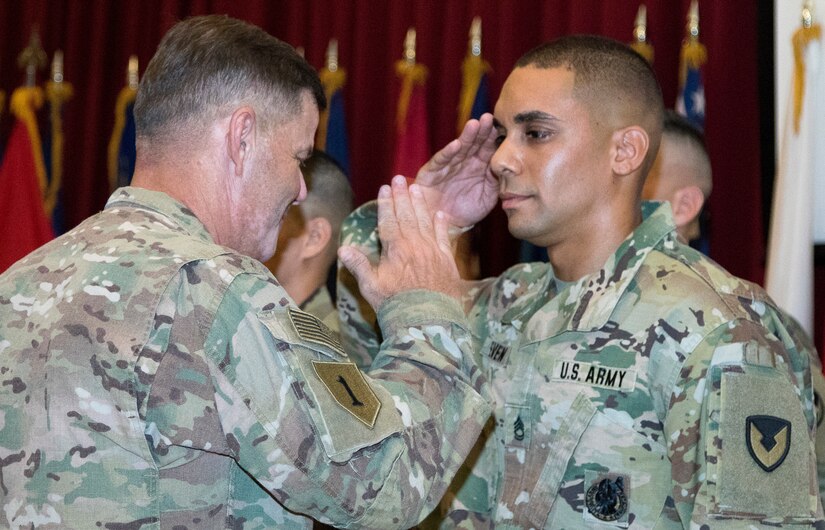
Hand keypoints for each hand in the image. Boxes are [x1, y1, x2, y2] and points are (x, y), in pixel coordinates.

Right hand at [339, 176, 459, 309]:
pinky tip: (439, 213)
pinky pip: (443, 236)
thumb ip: (358, 265)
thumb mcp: (370, 287)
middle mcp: (415, 245)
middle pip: (407, 215)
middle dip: (402, 195)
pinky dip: (441, 224)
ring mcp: (432, 251)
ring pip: (425, 221)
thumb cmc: (395, 305)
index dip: (386, 203)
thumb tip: (342, 249)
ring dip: (420, 203)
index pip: (389, 220)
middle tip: (400, 178)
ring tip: (417, 187)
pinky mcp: (446, 260)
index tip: (384, 187)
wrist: (427, 321)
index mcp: (396, 249)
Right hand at [415, 113, 498, 227]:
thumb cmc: (466, 212)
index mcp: (478, 167)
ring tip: (474, 125)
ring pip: (458, 149)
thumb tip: (508, 168)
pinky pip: (440, 162)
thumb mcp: (487, 198)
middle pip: (474, 144)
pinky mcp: (431, 173)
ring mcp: (447, 167)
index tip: (504, 128)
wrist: (444, 226)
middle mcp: (463, 163)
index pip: (487, 149)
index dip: (494, 139)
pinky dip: (448, 153)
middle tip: (489, 118)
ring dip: (466, 137)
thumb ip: (496, 183)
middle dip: (481, 131)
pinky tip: (456, 145)